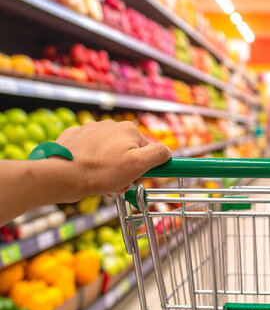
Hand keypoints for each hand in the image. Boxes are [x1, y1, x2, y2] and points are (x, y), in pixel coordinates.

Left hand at [55, 120, 170, 199]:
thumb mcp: (138, 165)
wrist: (62, 174)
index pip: (147, 150)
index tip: (136, 180)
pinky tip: (87, 173)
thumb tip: (167, 151)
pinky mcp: (73, 137)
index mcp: (128, 129)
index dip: (144, 167)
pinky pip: (89, 150)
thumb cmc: (102, 172)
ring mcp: (90, 129)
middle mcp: (110, 125)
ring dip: (109, 166)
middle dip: (125, 167)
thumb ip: (158, 155)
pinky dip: (91, 161)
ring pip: (108, 151)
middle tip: (118, 184)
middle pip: (127, 150)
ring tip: (102, 182)